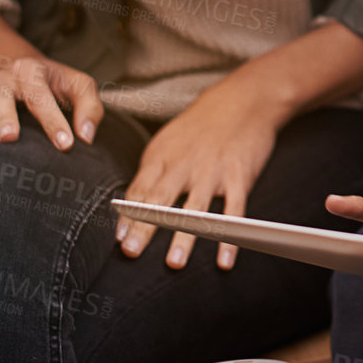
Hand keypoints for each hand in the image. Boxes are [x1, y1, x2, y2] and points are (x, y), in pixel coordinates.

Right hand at [0, 51, 102, 164]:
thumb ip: (89, 107)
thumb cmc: (52, 82)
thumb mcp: (76, 84)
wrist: (14, 64)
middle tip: (10, 137)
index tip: (66, 145)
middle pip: (2, 98)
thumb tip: (87, 138)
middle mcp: (2, 81)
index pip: (44, 97)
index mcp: (32, 73)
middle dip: (5, 117)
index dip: (55, 121)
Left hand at [114, 69, 285, 270]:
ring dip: (185, 236)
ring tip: (175, 262)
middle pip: (161, 199)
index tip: (119, 241)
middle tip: (132, 251)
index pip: (139, 190)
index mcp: (162, 156)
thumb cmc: (200, 125)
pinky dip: (229, 236)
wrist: (244, 100)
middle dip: (145, 227)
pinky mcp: (239, 175)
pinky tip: (224, 260)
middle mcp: (185, 164)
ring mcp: (213, 170)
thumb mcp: (168, 142)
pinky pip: (233, 210)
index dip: (127, 217)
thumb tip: (128, 209)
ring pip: (196, 208)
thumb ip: (151, 173)